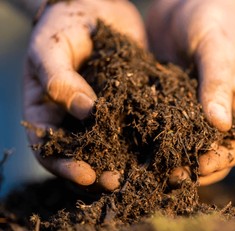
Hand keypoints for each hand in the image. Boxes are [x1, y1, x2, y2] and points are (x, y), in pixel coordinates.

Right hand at [24, 0, 145, 189]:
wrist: (96, 7)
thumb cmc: (64, 24)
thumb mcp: (52, 46)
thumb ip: (59, 77)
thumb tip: (83, 110)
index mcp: (45, 113)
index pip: (49, 150)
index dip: (65, 166)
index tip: (87, 175)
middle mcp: (73, 121)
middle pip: (82, 156)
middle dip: (98, 172)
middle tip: (118, 182)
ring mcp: (101, 117)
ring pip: (110, 148)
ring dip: (124, 163)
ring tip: (142, 172)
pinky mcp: (127, 107)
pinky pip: (134, 128)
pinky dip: (144, 141)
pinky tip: (161, 148)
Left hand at [147, 0, 234, 185]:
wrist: (185, 0)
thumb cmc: (211, 17)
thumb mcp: (216, 45)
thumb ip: (217, 82)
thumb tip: (220, 125)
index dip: (220, 160)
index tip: (195, 166)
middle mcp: (222, 114)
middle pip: (214, 154)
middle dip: (194, 167)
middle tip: (167, 174)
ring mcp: (197, 112)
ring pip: (189, 146)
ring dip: (173, 160)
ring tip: (150, 167)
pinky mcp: (173, 106)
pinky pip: (167, 129)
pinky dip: (155, 140)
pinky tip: (136, 146)